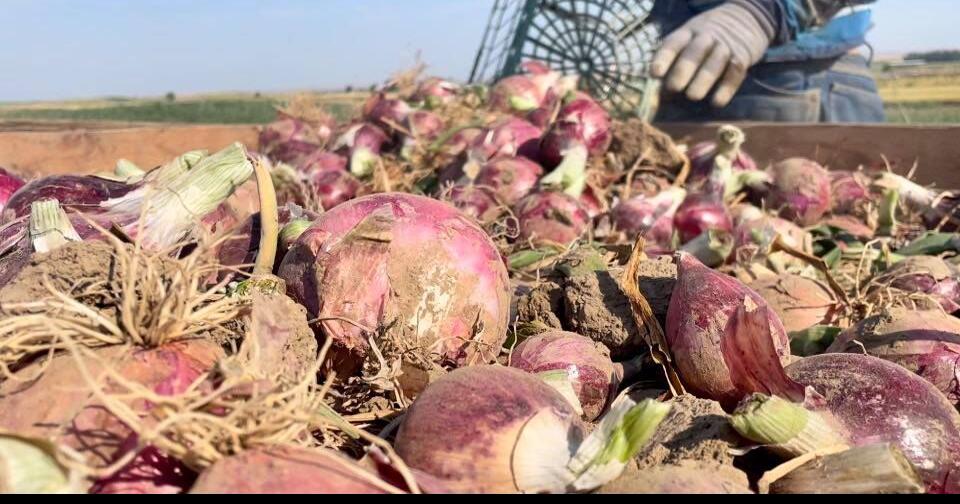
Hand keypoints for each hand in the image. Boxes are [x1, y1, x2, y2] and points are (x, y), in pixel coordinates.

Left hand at [651, 2, 772, 107]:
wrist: (745, 19)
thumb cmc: (706, 39)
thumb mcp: (689, 38)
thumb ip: (675, 60)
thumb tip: (658, 92)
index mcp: (688, 32)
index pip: (673, 43)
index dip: (663, 58)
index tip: (655, 73)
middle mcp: (707, 36)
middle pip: (695, 51)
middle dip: (683, 70)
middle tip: (674, 88)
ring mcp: (725, 46)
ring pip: (715, 62)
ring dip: (703, 79)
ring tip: (693, 96)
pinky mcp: (743, 57)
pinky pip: (735, 72)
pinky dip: (726, 89)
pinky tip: (716, 102)